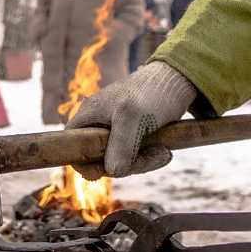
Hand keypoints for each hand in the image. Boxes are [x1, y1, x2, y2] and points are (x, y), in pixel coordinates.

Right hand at [65, 61, 197, 177]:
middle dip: (125, 165)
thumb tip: (112, 172)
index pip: (72, 146)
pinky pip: (135, 156)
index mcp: (89, 116)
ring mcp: (117, 130)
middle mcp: (100, 123)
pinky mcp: (134, 134)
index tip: (103, 172)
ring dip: (143, 162)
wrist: (178, 79)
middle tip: (150, 157)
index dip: (82, 162)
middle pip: (100, 160)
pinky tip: (165, 151)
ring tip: (164, 152)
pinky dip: (150, 157)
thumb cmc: (151, 92)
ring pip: (121, 160)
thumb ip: (120, 146)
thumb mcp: (132, 118)